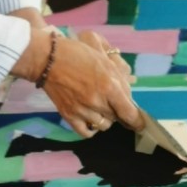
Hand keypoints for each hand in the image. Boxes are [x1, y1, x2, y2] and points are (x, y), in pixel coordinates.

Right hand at [12, 26, 141, 138]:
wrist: (46, 58)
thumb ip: (119, 80)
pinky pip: (86, 132)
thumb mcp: (103, 60)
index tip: (140, 124)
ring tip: (98, 107)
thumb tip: (128, 98)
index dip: (137, 121)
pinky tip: (90, 120)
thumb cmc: (77, 54)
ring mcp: (82, 111)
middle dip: (117, 111)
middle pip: (117, 118)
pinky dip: (91, 129)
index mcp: (109, 86)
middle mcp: (97, 102)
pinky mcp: (69, 116)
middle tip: (110, 100)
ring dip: (105, 119)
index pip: (129, 113)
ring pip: (103, 126)